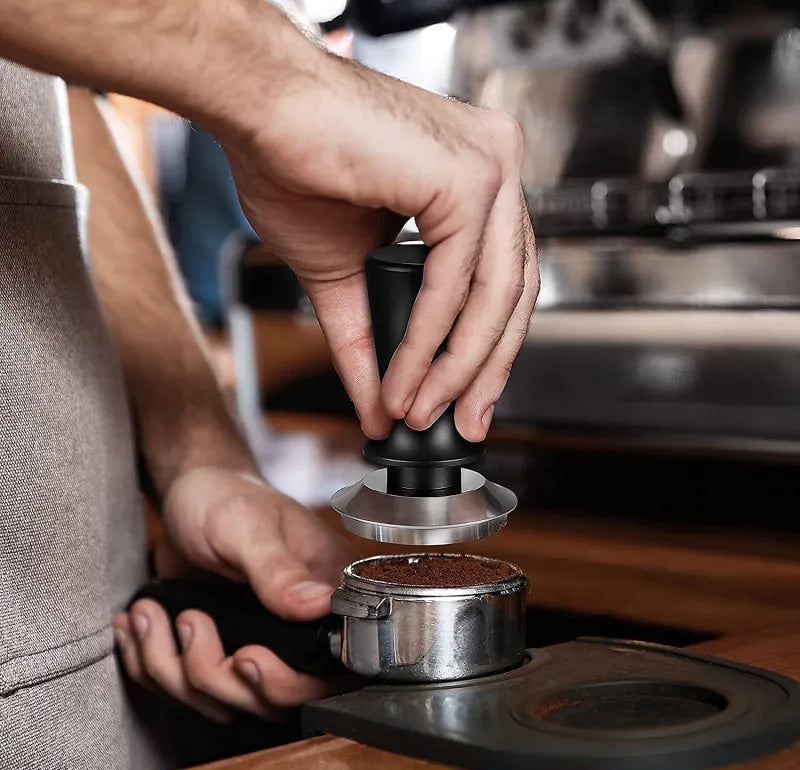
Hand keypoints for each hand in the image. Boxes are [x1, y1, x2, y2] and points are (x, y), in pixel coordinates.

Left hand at [113, 467, 354, 720]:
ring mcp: (261, 642)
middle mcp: (301, 625)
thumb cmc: (225, 497)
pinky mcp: (223, 650)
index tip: (245, 656)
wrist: (189, 495)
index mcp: (326, 591)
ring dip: (171, 665)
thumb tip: (320, 606)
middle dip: (215, 673)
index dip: (286, 681)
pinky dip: (151, 663)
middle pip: (273, 700)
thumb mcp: (248, 527)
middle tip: (191, 621)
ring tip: (150, 613)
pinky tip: (140, 625)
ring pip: (225, 701)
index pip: (329, 668)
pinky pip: (188, 688)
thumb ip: (279, 570)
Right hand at [220, 35, 537, 442]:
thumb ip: (371, 339)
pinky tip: (405, 378)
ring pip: (496, 295)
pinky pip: (456, 282)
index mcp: (478, 180)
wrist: (256, 108)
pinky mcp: (469, 175)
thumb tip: (381, 407)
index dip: (487, 349)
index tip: (465, 401)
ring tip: (419, 410)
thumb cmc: (294, 165)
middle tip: (458, 422)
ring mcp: (491, 166)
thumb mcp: (343, 274)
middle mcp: (496, 167)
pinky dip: (428, 341)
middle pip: (514, 293)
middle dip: (484, 370)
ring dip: (456, 367)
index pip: (504, 280)